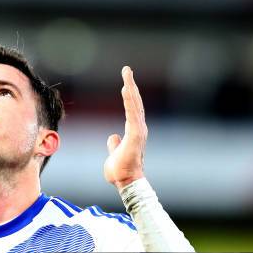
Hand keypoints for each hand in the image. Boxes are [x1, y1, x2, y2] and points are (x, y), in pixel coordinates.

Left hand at [103, 66, 146, 190]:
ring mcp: (138, 131)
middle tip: (127, 70)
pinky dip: (130, 102)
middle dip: (131, 85)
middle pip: (135, 103)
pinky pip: (132, 114)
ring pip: (134, 106)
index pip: (131, 109)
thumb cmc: (121, 170)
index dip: (129, 95)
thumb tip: (113, 137)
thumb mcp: (114, 153)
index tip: (126, 82)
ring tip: (127, 74)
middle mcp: (138, 129)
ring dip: (131, 89)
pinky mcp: (135, 135)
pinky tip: (127, 90)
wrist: (125, 181)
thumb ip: (114, 144)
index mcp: (133, 131)